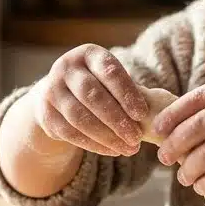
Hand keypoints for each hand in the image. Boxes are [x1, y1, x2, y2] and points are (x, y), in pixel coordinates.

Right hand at [31, 44, 148, 156]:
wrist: (58, 95)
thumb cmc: (99, 86)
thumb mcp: (111, 80)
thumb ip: (129, 90)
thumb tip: (160, 112)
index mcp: (88, 54)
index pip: (109, 71)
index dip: (126, 93)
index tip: (142, 114)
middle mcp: (65, 68)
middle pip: (92, 95)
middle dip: (117, 119)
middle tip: (137, 137)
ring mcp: (51, 90)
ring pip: (80, 117)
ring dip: (107, 136)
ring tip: (129, 149)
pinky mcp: (45, 114)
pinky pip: (70, 133)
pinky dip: (94, 144)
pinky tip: (113, 151)